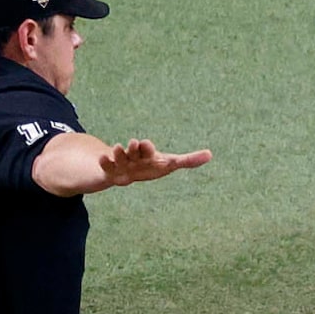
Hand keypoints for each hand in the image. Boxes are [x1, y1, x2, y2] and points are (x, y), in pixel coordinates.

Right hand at [93, 138, 211, 187]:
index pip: (148, 149)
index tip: (146, 144)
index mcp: (147, 154)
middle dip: (134, 148)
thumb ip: (189, 160)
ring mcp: (121, 162)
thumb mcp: (169, 163)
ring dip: (119, 152)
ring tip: (118, 147)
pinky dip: (104, 162)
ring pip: (119, 156)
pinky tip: (104, 158)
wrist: (126, 171)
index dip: (147, 147)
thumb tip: (210, 154)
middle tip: (135, 143)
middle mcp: (134, 155)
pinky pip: (106, 166)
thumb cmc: (151, 165)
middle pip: (133, 151)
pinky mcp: (110, 171)